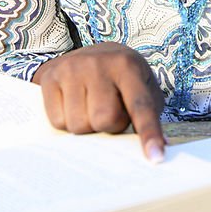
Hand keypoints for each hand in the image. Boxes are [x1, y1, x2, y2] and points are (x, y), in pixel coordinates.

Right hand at [32, 43, 166, 162]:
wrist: (87, 52)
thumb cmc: (120, 77)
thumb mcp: (142, 85)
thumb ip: (150, 114)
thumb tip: (160, 150)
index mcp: (128, 67)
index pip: (141, 106)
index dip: (149, 133)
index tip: (155, 158)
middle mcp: (99, 64)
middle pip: (104, 120)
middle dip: (108, 125)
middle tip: (109, 109)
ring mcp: (72, 68)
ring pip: (78, 125)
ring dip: (86, 126)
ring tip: (90, 105)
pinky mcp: (50, 77)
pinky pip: (57, 121)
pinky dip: (66, 121)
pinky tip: (72, 104)